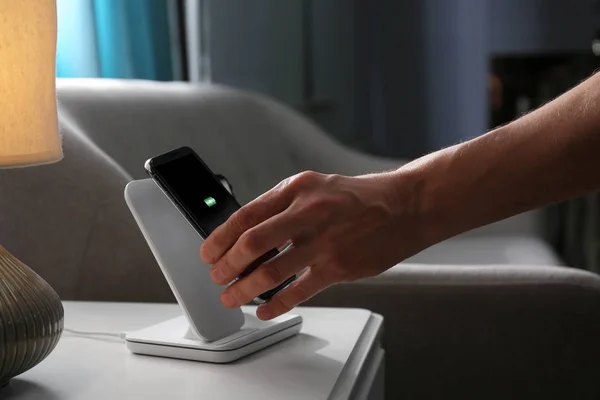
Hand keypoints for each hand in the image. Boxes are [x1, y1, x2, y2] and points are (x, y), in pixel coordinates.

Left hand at [200, 170, 426, 319]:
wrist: (404, 206)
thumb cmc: (357, 198)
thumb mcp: (314, 187)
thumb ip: (282, 207)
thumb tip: (247, 235)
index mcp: (296, 190)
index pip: (245, 215)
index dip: (219, 238)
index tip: (208, 253)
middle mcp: (308, 213)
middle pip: (251, 244)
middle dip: (227, 266)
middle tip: (217, 277)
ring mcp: (324, 242)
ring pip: (271, 273)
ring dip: (244, 290)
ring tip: (232, 297)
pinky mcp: (339, 267)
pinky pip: (299, 292)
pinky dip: (276, 305)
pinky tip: (266, 311)